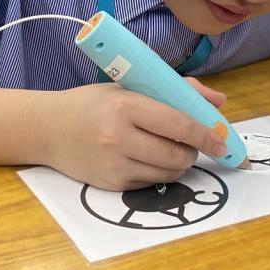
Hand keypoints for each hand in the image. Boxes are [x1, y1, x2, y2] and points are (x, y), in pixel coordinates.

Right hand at [42, 78, 230, 189]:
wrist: (47, 129)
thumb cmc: (91, 103)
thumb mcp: (129, 86)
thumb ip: (176, 90)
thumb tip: (219, 101)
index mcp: (126, 106)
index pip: (179, 125)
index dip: (206, 134)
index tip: (222, 140)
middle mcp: (119, 137)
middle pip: (177, 155)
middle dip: (193, 152)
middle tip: (191, 143)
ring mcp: (114, 164)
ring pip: (168, 173)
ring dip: (179, 164)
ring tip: (170, 150)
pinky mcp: (111, 184)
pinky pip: (150, 184)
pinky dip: (158, 173)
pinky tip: (146, 158)